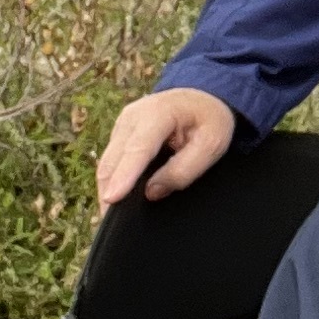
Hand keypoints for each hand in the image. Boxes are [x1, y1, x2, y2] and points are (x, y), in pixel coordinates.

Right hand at [93, 86, 237, 207]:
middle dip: (108, 190)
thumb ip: (184, 170)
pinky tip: (114, 200)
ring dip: (107, 187)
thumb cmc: (210, 119)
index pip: (138, 149)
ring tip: (108, 217)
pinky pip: (111, 160)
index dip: (124, 176)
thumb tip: (151, 192)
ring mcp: (123, 124)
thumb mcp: (211, 144)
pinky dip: (111, 180)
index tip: (112, 199)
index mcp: (159, 113)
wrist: (203, 96)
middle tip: (108, 222)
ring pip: (107, 162)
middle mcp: (133, 116)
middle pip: (114, 159)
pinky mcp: (120, 134)